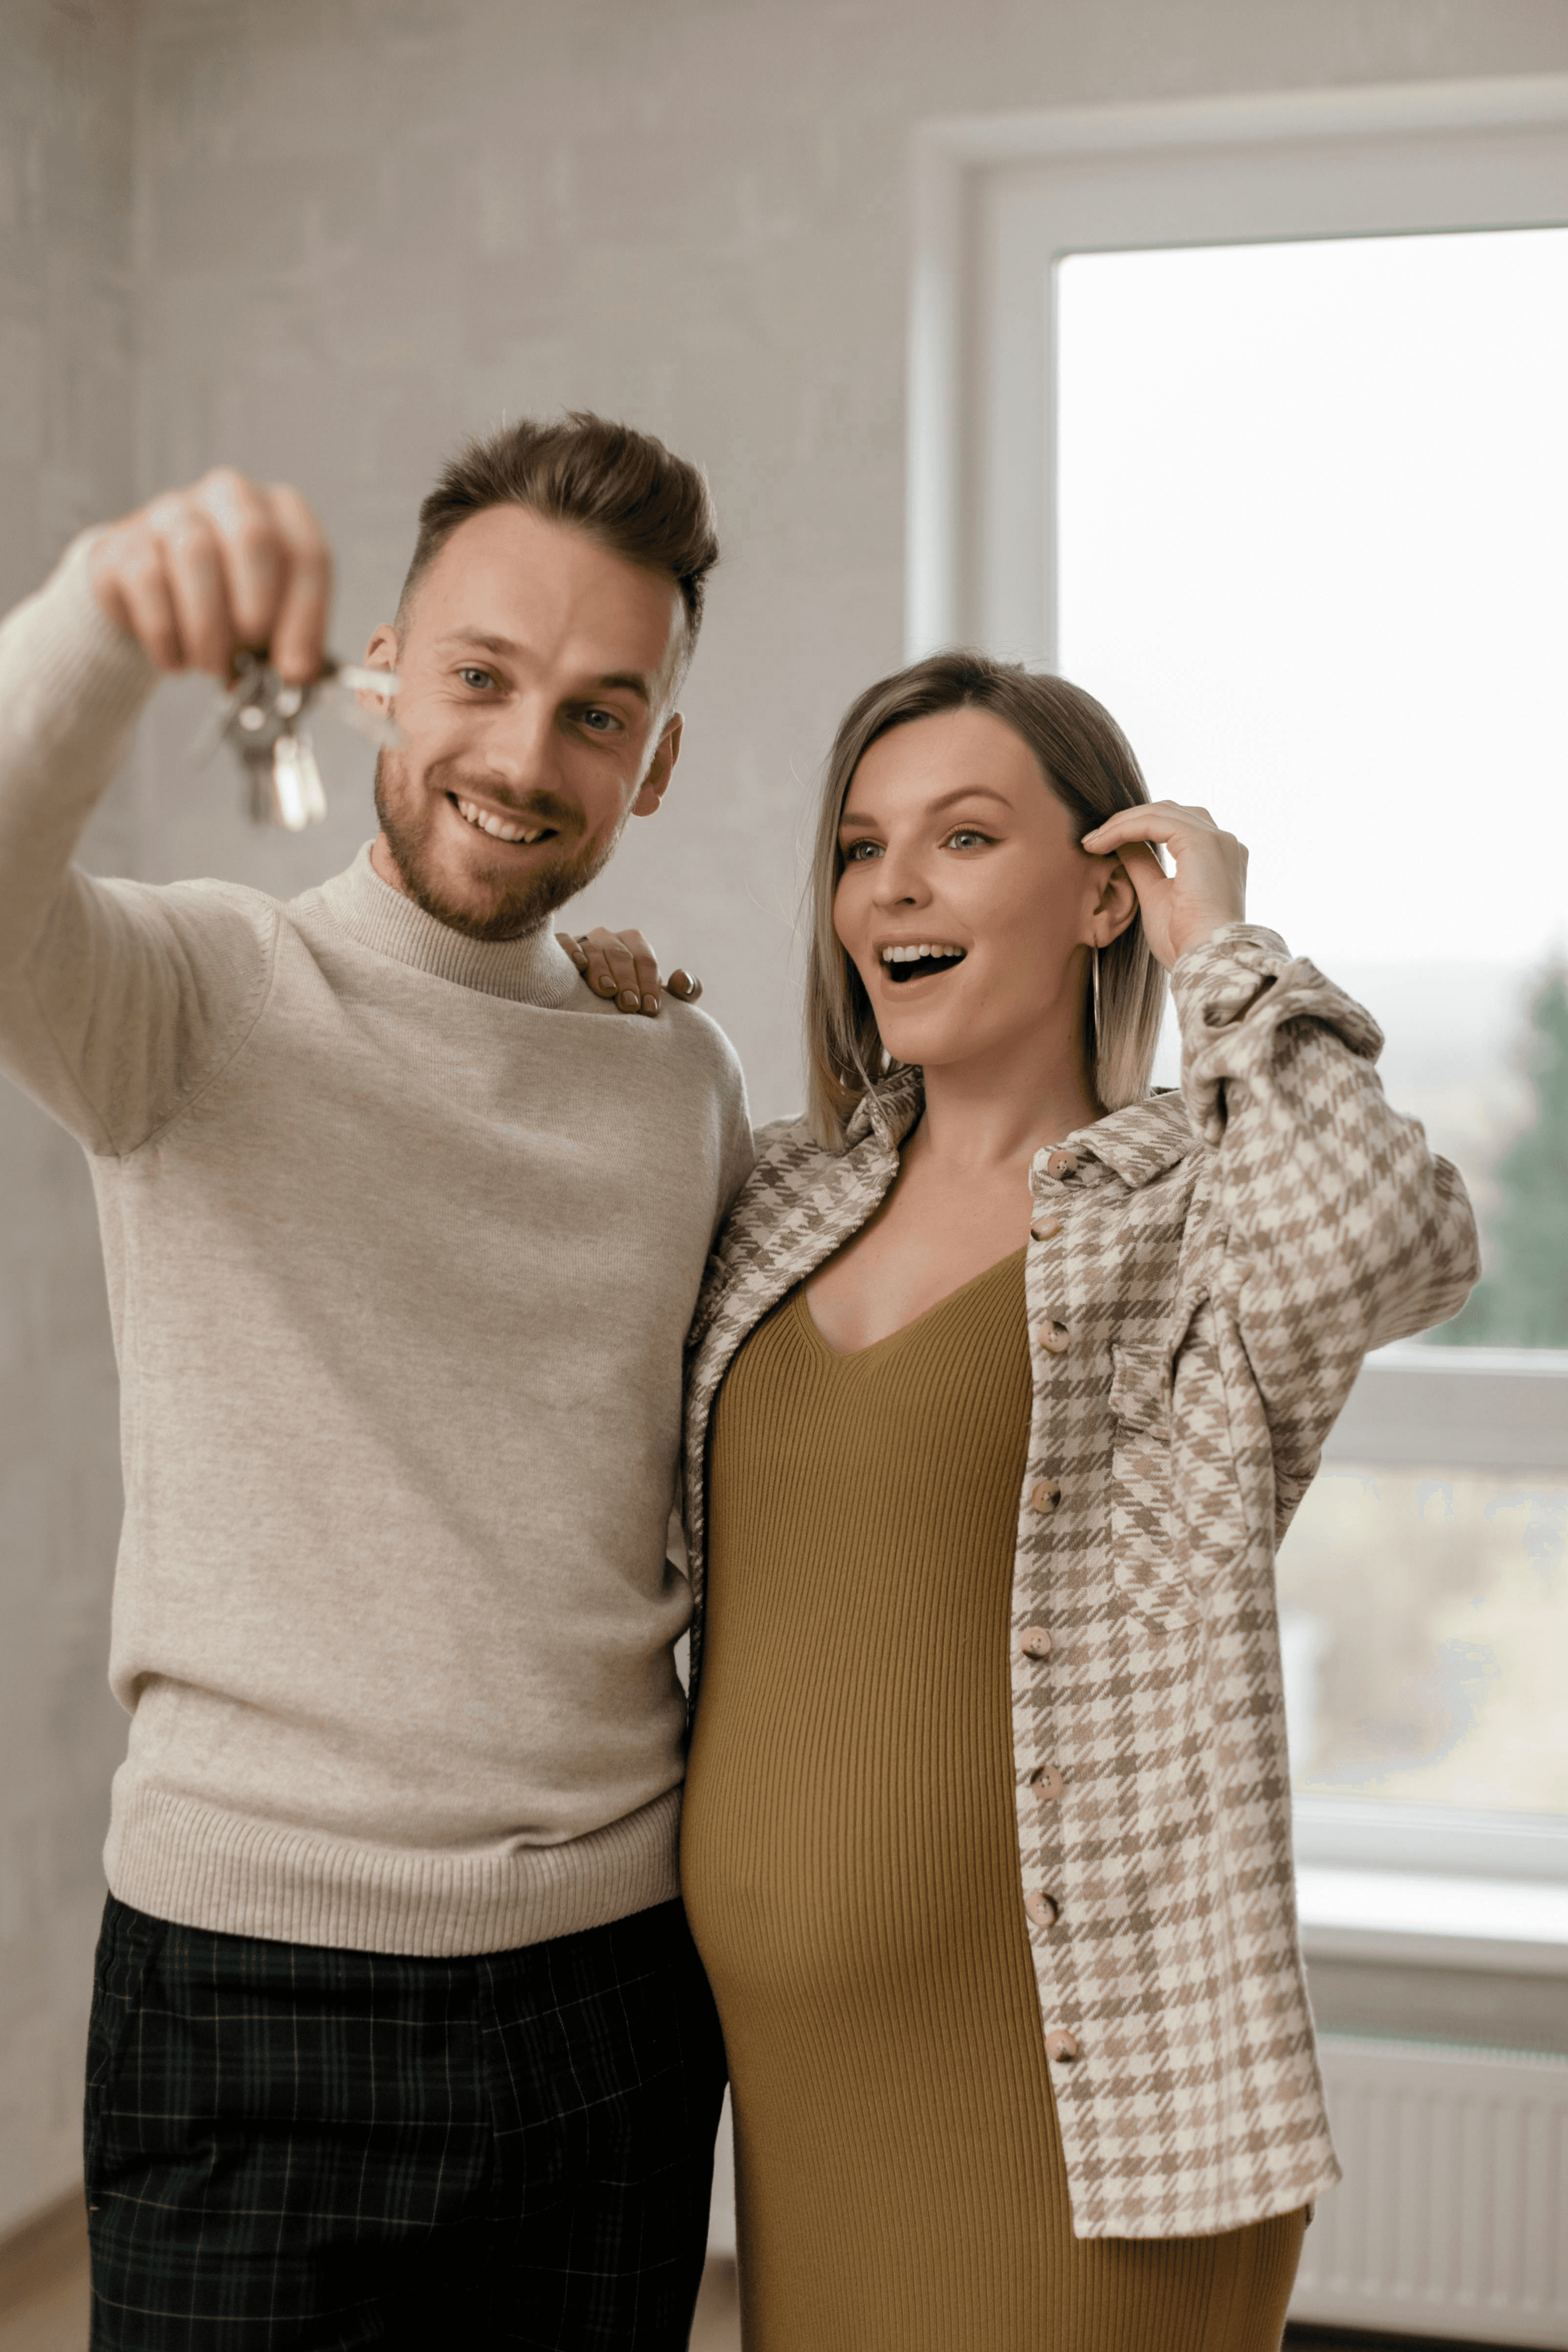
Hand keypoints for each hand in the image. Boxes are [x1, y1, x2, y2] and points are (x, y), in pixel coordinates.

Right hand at [89, 467, 330, 683]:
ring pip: (193, 553)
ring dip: (207, 627)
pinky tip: (174, 657)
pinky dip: (164, 632)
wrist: (153, 599)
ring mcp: (171, 512)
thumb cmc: (229, 607)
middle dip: (255, 608)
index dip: (305, 618)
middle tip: (248, 651)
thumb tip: (295, 671)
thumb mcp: (273, 623)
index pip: (307, 554)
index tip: (294, 669)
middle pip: (252, 534)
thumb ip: (292, 642)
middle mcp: (228, 497)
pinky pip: (146, 580)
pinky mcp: (124, 541)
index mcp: (279, 512)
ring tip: (210, 664)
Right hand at [557, 926, 703, 1016]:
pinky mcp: (557, 949)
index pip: (645, 960)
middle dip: (627, 980)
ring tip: (607, 991)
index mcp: (634, 944)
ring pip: (593, 949)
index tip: (650, 1009)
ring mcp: (583, 941)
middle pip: (620, 954)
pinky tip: (578, 967)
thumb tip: (684, 980)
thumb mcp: (656, 1000)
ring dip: (601, 970)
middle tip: (630, 1005)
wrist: (590, 1007)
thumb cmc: (631, 1002)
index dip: (650, 983)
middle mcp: (608, 938)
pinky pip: (563, 942)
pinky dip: (571, 951)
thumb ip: (682, 992)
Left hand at [1080, 801, 1247, 970]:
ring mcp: (1217, 840)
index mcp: (1217, 858)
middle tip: (1093, 839)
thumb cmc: (1184, 942)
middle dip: (1128, 821)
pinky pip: (1155, 821)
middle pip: (1169, 812)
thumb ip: (1142, 865)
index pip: (1175, 826)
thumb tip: (1121, 844)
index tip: (1101, 844)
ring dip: (1121, 823)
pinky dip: (1124, 828)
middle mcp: (1223, 843)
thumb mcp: (1155, 895)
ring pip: (1160, 812)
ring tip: (1092, 841)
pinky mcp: (1203, 842)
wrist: (1205, 961)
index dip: (1137, 829)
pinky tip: (1101, 842)